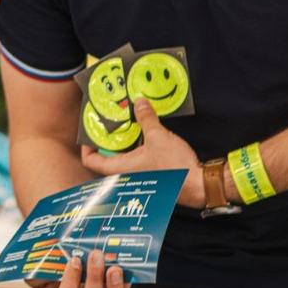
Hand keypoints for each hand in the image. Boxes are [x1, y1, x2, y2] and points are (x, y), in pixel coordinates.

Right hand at [27, 250, 128, 287]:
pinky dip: (125, 284)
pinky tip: (125, 269)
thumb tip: (48, 250)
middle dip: (94, 278)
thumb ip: (40, 267)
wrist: (60, 277)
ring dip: (113, 287)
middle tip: (96, 255)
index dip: (70, 283)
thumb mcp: (39, 272)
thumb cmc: (48, 275)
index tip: (74, 260)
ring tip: (115, 267)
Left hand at [81, 97, 204, 207]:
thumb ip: (146, 119)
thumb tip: (139, 103)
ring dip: (124, 139)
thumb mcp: (158, 137)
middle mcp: (127, 173)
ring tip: (125, 121)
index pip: (92, 161)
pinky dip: (136, 144)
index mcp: (121, 168)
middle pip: (107, 155)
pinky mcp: (151, 171)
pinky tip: (143, 130)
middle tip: (109, 120)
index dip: (87, 146)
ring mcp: (139, 174)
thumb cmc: (176, 167)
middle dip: (108, 137)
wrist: (199, 184)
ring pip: (123, 155)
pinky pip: (136, 156)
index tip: (90, 131)